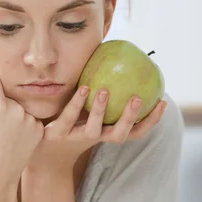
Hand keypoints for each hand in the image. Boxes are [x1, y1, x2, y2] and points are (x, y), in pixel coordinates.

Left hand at [26, 86, 167, 173]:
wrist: (39, 143)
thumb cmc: (68, 119)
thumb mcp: (88, 106)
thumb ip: (104, 86)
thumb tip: (121, 59)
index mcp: (107, 132)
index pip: (135, 132)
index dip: (150, 120)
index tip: (162, 102)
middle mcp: (95, 138)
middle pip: (119, 135)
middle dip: (130, 119)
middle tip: (137, 99)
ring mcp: (76, 137)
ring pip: (93, 130)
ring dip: (101, 111)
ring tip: (104, 91)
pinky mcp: (57, 133)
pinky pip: (69, 118)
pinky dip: (77, 103)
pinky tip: (84, 88)